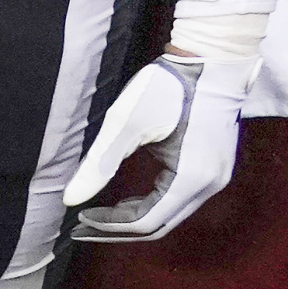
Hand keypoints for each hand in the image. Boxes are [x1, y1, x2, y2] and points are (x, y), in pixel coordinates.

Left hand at [68, 52, 255, 241]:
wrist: (213, 58)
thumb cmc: (168, 86)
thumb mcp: (126, 123)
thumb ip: (99, 164)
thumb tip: (70, 200)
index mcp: (191, 178)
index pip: (145, 222)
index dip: (109, 226)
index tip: (79, 219)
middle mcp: (210, 185)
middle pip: (159, 225)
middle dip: (118, 229)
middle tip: (83, 227)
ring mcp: (217, 177)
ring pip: (170, 215)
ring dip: (135, 218)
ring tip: (100, 215)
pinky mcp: (215, 166)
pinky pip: (180, 199)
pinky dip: (152, 204)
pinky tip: (127, 199)